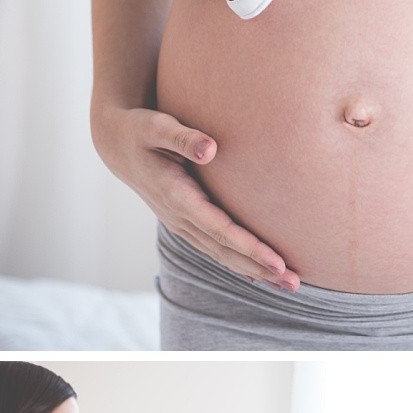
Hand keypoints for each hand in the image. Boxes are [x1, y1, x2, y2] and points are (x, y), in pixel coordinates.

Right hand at [91, 104, 298, 290]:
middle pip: (225, 251)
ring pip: (221, 255)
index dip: (249, 247)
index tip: (277, 262)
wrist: (116, 145)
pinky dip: (238, 263)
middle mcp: (179, 217)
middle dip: (261, 268)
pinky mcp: (186, 223)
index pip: (220, 230)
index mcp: (176, 197)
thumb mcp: (156, 126)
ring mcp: (181, 223)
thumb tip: (210, 149)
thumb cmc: (140, 131)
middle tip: (295, 283)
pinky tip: (260, 276)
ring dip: (255, 271)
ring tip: (288, 285)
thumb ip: (183, 137)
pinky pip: (215, 249)